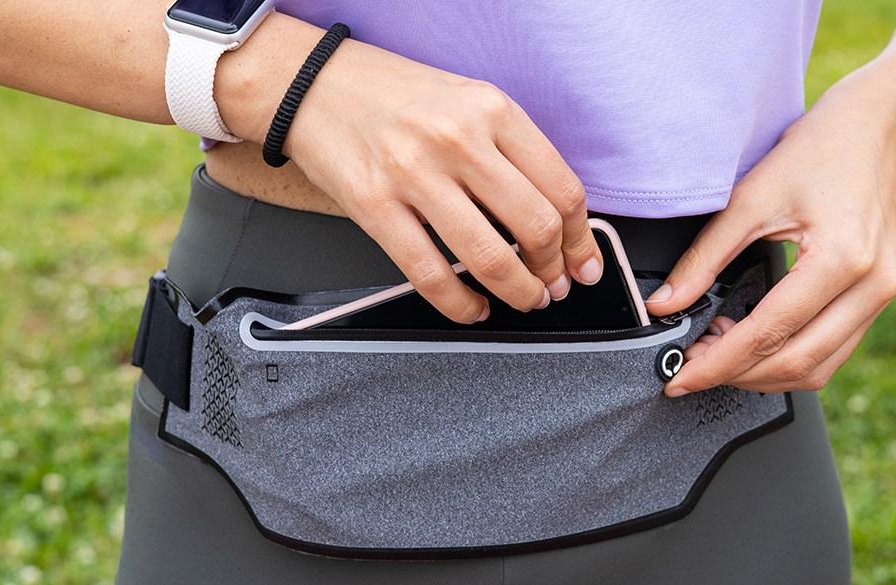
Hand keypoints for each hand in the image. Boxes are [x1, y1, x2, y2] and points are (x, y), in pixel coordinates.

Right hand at [218, 15, 601, 323]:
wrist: (312, 84)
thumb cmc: (393, 95)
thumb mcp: (468, 102)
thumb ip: (512, 152)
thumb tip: (553, 219)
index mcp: (492, 109)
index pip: (561, 187)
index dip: (581, 238)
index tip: (583, 261)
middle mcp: (459, 139)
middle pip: (535, 226)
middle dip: (553, 270)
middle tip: (553, 285)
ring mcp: (415, 174)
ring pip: (489, 257)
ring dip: (517, 292)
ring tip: (522, 299)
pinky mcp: (375, 207)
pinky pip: (430, 275)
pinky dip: (461, 305)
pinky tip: (473, 307)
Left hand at [644, 74, 895, 395]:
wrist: (870, 131)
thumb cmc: (814, 154)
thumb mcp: (747, 201)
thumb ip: (703, 259)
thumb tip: (664, 305)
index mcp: (840, 259)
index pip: (769, 333)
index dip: (719, 363)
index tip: (680, 378)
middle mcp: (871, 285)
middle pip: (796, 362)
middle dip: (736, 375)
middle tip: (690, 368)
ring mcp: (882, 295)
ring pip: (818, 368)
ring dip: (762, 375)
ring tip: (716, 354)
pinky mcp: (878, 298)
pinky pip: (832, 351)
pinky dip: (788, 359)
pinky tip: (751, 344)